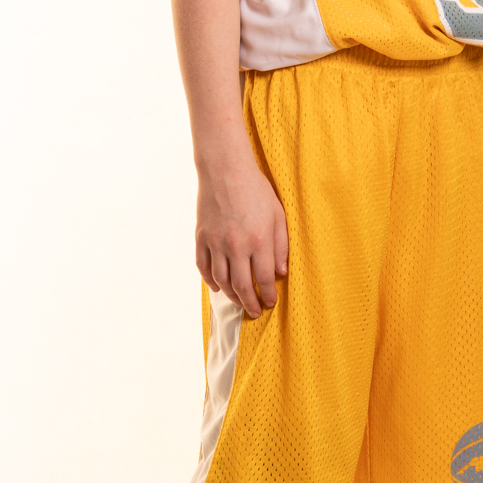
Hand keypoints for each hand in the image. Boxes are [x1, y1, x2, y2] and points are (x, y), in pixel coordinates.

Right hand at [195, 153, 288, 316]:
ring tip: (239, 302)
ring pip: (222, 280)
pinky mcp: (201, 237)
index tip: (270, 303)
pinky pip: (204, 267)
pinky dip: (210, 280)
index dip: (268, 295)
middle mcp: (236, 246)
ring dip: (231, 296)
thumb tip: (282, 272)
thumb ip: (281, 245)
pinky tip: (218, 287)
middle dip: (250, 303)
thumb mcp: (278, 215)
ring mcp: (216, 242)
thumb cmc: (256, 190)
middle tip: (255, 312)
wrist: (225, 170)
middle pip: (242, 286)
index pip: (264, 279)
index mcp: (259, 240)